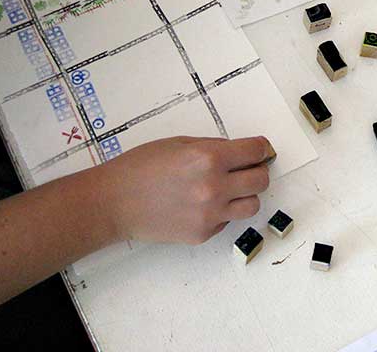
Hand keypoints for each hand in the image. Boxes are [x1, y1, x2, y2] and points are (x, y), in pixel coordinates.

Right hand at [99, 136, 272, 244]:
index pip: (256, 151)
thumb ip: (214, 147)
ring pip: (252, 205)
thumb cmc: (141, 167)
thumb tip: (240, 152)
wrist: (113, 202)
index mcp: (209, 158)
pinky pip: (228, 220)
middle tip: (247, 169)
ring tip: (230, 189)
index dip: (262, 149)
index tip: (262, 150)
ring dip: (246, 195)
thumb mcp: (180, 143)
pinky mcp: (203, 233)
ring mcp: (210, 213)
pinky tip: (202, 204)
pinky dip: (222, 212)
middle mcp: (214, 186)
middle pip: (261, 180)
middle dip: (258, 171)